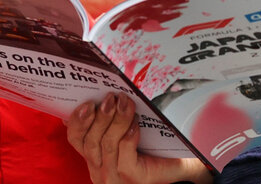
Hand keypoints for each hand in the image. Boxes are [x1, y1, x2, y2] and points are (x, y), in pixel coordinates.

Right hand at [67, 94, 212, 183]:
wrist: (184, 161)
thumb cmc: (154, 142)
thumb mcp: (126, 127)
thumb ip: (112, 115)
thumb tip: (106, 86)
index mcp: (95, 154)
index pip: (75, 139)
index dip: (77, 121)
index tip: (87, 102)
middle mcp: (100, 169)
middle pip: (89, 141)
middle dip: (99, 117)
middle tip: (111, 97)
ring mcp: (116, 176)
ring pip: (106, 146)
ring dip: (115, 121)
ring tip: (125, 102)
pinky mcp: (134, 178)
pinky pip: (125, 157)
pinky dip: (128, 138)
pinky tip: (135, 124)